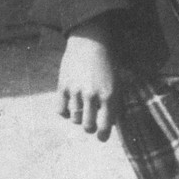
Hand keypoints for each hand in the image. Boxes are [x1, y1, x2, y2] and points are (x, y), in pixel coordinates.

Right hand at [56, 21, 118, 140]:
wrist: (90, 41)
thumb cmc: (107, 63)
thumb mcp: (118, 82)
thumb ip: (118, 103)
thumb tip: (117, 123)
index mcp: (109, 95)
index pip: (105, 126)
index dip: (103, 135)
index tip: (102, 136)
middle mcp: (92, 95)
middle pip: (88, 126)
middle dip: (90, 127)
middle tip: (91, 122)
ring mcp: (75, 91)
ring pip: (74, 119)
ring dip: (78, 117)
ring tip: (82, 108)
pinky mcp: (62, 86)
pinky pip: (60, 110)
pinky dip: (65, 112)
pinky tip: (70, 105)